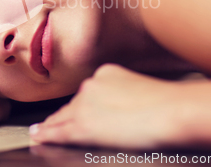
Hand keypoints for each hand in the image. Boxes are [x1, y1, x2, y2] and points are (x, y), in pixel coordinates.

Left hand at [29, 64, 182, 149]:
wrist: (171, 111)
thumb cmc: (168, 104)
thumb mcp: (142, 89)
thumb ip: (125, 94)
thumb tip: (123, 107)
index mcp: (106, 74)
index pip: (86, 93)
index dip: (78, 105)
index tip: (73, 111)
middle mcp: (91, 85)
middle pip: (72, 104)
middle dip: (63, 116)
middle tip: (49, 125)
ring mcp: (85, 105)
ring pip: (62, 117)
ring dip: (51, 126)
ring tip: (40, 132)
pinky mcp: (83, 125)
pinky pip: (59, 131)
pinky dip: (47, 134)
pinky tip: (39, 136)